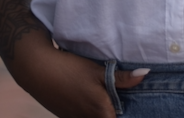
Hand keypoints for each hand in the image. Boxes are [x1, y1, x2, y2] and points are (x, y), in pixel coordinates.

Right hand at [11, 43, 148, 117]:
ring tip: (109, 100)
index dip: (131, 115)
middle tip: (123, 100)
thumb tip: (146, 74)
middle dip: (116, 112)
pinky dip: (92, 112)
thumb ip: (123, 78)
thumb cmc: (70, 69)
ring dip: (103, 112)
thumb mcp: (98, 71)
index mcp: (102, 113)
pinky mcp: (66, 117)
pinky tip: (91, 99)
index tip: (136, 108)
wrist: (36, 69)